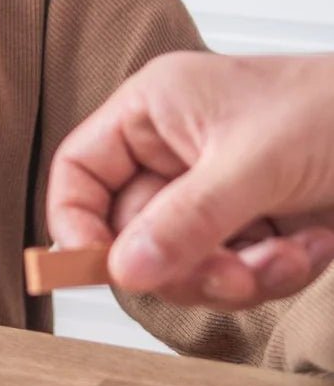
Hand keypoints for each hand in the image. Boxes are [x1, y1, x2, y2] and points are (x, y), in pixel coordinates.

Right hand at [47, 52, 333, 309]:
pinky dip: (272, 273)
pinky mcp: (249, 223)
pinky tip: (309, 244)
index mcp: (151, 111)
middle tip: (227, 269)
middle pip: (131, 230)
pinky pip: (230, 272)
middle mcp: (172, 150)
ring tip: (284, 253)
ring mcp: (210, 191)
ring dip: (235, 274)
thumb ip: (184, 219)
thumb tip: (124, 269)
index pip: (79, 170)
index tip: (99, 267)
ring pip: (181, 261)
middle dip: (184, 259)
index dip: (76, 221)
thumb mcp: (254, 163)